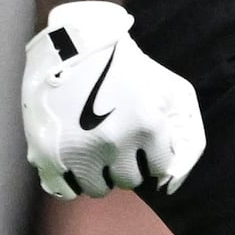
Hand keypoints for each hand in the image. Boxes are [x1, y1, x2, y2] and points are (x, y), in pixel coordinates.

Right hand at [20, 2, 207, 199]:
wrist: (77, 44)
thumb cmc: (131, 70)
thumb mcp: (174, 93)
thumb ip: (188, 139)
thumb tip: (170, 185)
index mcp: (148, 127)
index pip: (158, 168)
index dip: (151, 153)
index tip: (142, 138)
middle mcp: (114, 143)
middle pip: (128, 181)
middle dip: (127, 163)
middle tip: (117, 141)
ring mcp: (78, 150)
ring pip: (97, 188)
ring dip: (100, 173)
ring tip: (96, 147)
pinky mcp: (47, 153)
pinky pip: (65, 191)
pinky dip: (72, 181)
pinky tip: (76, 160)